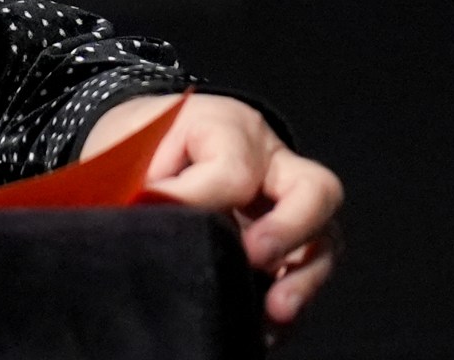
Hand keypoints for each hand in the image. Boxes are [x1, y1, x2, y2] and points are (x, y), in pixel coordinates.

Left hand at [82, 93, 342, 330]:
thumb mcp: (129, 150)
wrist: (145, 150)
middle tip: (253, 256)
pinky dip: (292, 298)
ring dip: (303, 278)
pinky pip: (308, 273)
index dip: (199, 198)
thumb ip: (141, 181)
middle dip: (290, 228)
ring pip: (324, 238)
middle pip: (315, 189)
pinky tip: (266, 326)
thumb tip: (148, 214)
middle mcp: (273, 163)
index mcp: (229, 128)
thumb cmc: (139, 146)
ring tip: (276, 309)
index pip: (232, 169)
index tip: (158, 211)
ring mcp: (287, 206)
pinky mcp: (288, 245)